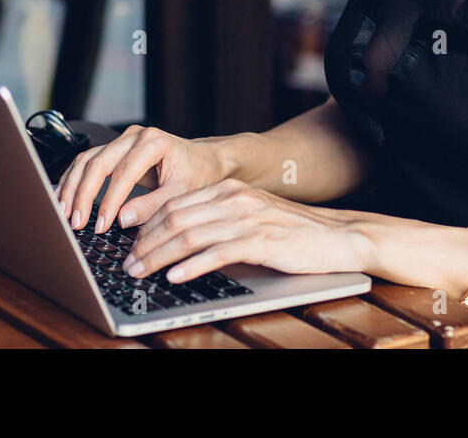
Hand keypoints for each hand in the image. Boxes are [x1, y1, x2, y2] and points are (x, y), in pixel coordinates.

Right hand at [56, 125, 227, 232]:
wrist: (204, 159)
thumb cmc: (196, 174)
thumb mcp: (181, 194)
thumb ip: (152, 207)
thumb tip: (121, 220)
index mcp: (153, 142)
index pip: (123, 173)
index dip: (108, 201)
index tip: (100, 226)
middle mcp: (135, 136)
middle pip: (98, 163)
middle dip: (83, 195)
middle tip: (76, 222)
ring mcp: (122, 140)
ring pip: (87, 160)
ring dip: (73, 187)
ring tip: (64, 213)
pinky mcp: (115, 149)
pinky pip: (88, 161)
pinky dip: (74, 179)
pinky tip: (63, 196)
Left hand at [121, 178, 364, 283]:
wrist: (339, 237)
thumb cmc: (294, 233)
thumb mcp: (252, 218)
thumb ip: (219, 222)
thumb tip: (179, 241)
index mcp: (229, 190)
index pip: (176, 204)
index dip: (148, 227)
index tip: (131, 247)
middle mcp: (234, 199)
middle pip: (175, 218)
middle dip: (146, 244)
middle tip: (128, 265)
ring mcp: (247, 218)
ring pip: (189, 235)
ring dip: (159, 256)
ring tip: (142, 273)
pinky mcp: (261, 240)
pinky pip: (217, 253)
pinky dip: (191, 265)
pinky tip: (176, 277)